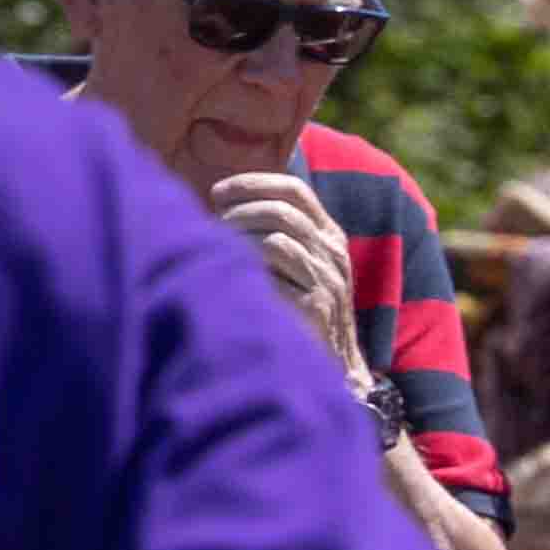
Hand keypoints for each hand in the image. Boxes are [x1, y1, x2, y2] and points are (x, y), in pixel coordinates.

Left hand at [206, 169, 357, 366]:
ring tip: (221, 253)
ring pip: (277, 238)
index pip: (294, 190)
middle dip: (239, 214)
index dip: (253, 184)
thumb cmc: (299, 308)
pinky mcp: (315, 307)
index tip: (218, 193)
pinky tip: (237, 279)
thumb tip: (220, 201)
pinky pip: (274, 273)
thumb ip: (273, 231)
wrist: (334, 365)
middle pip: (281, 211)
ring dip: (240, 240)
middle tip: (214, 228)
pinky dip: (249, 270)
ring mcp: (327, 280)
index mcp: (329, 236)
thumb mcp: (297, 263)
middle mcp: (332, 254)